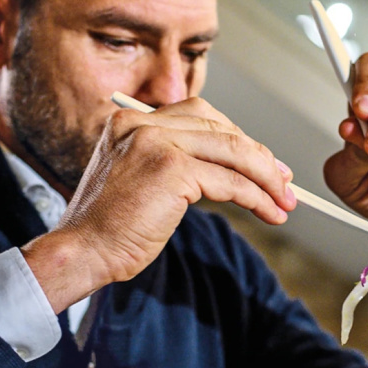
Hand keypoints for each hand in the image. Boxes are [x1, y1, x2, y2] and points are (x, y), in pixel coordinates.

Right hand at [21, 98, 294, 312]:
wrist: (83, 251)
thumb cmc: (111, 228)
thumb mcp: (140, 181)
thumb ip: (173, 163)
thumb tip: (230, 168)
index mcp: (131, 121)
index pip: (201, 115)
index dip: (238, 139)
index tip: (265, 165)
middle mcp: (143, 123)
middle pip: (222, 128)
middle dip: (260, 157)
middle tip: (284, 184)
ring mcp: (156, 142)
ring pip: (233, 152)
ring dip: (266, 179)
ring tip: (284, 202)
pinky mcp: (171, 169)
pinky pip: (230, 180)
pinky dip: (256, 196)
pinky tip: (269, 211)